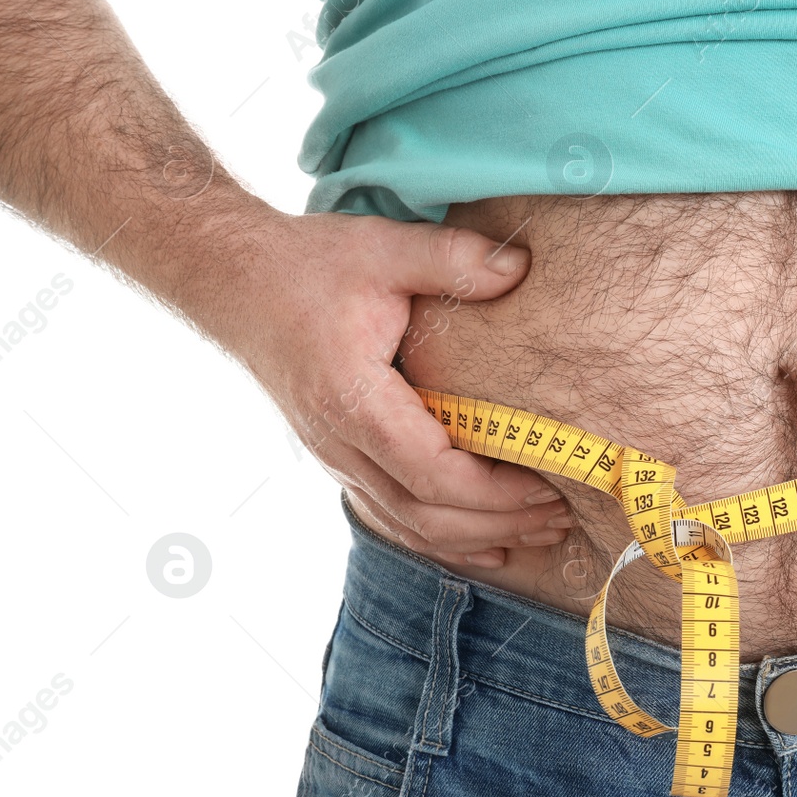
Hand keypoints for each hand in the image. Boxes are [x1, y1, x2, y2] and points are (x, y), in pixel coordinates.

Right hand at [197, 210, 568, 567]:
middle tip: (562, 516)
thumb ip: (453, 259)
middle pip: (426, 516)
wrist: (235, 281)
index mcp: (355, 402)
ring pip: (409, 526)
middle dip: (499, 524)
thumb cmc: (309, 266)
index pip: (432, 474)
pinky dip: (444, 540)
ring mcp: (336, 458)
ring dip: (478, 539)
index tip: (549, 484)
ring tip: (541, 533)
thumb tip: (521, 266)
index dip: (494, 493)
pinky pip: (393, 517)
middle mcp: (340, 445)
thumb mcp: (384, 248)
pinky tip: (488, 547)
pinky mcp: (341, 458)